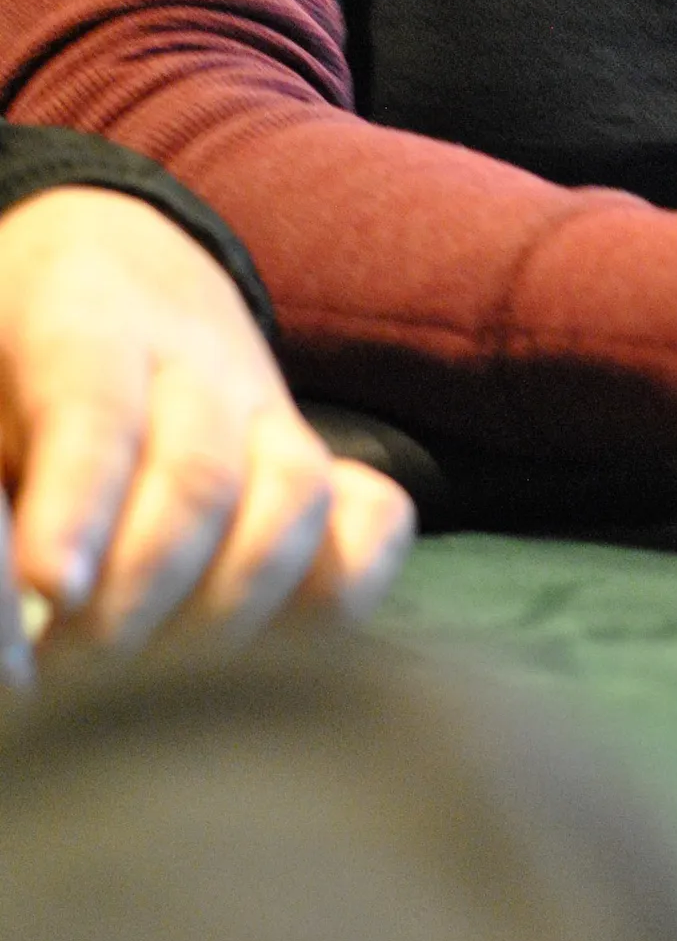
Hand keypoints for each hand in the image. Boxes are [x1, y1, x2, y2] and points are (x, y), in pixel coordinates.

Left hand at [0, 187, 414, 678]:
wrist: (102, 267)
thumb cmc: (9, 362)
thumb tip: (12, 629)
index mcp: (87, 317)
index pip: (97, 407)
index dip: (80, 502)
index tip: (53, 589)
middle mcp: (197, 355)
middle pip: (199, 477)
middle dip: (133, 597)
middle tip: (64, 662)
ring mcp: (272, 409)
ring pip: (292, 499)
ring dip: (223, 610)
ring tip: (147, 672)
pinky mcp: (321, 459)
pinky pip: (376, 522)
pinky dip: (345, 589)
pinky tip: (266, 643)